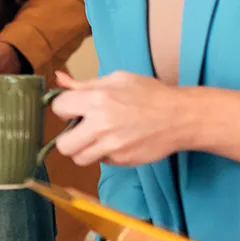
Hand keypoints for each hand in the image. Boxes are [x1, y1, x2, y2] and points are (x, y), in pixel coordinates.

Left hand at [51, 70, 184, 165]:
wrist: (181, 117)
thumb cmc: (150, 94)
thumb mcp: (117, 79)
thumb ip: (84, 84)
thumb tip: (58, 79)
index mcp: (97, 99)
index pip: (58, 108)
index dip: (65, 108)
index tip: (74, 109)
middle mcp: (101, 125)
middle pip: (63, 145)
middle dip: (69, 137)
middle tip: (82, 129)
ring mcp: (111, 146)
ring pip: (79, 158)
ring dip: (84, 149)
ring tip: (98, 137)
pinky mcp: (122, 160)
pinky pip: (101, 161)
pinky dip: (104, 154)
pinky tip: (117, 142)